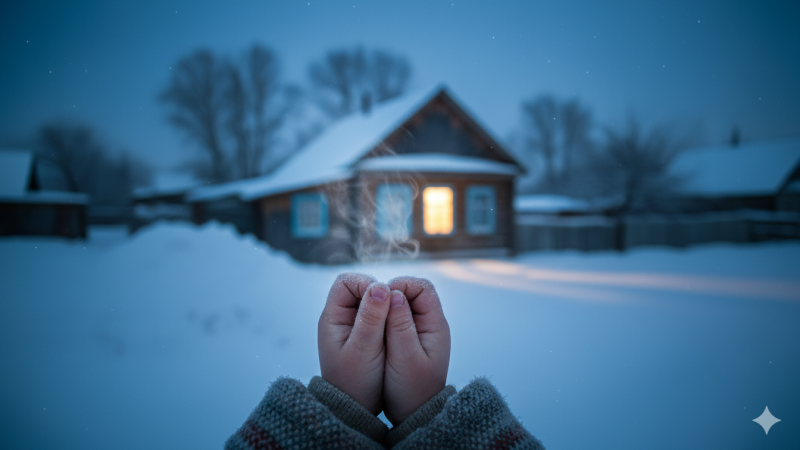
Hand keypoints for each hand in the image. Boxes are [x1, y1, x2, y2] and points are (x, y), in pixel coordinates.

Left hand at [318, 273, 391, 414]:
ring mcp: (353, 326)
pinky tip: (398, 331)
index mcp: (333, 318)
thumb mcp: (364, 350)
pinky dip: (390, 318)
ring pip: (373, 302)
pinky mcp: (366, 335)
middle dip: (381, 296)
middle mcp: (341, 318)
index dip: (367, 283)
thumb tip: (380, 286)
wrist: (354, 410)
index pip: (346, 282)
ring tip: (397, 325)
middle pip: (361, 288)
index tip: (386, 299)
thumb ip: (371, 318)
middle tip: (396, 312)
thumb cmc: (355, 382)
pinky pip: (380, 316)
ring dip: (387, 307)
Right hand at [383, 277, 450, 424]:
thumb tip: (395, 294)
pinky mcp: (407, 341)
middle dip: (389, 295)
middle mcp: (429, 325)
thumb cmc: (412, 390)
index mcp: (435, 325)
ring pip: (400, 306)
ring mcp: (419, 333)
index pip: (423, 288)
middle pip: (410, 293)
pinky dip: (382, 320)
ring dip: (384, 308)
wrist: (415, 416)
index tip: (379, 297)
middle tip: (370, 308)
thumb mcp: (405, 357)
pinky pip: (394, 320)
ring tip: (369, 321)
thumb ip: (400, 325)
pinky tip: (371, 331)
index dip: (400, 285)